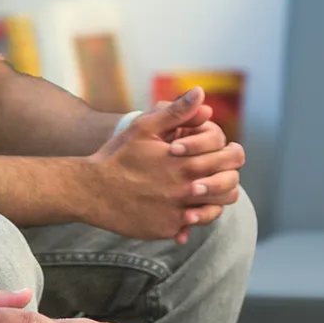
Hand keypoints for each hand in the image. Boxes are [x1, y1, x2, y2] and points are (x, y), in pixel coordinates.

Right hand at [83, 88, 244, 242]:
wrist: (91, 190)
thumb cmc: (118, 155)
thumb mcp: (145, 127)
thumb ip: (177, 112)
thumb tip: (201, 92)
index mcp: (187, 162)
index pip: (232, 158)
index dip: (231, 152)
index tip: (224, 151)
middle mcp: (187, 190)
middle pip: (231, 185)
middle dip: (229, 175)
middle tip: (219, 170)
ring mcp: (178, 213)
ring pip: (218, 208)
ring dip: (215, 198)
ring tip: (204, 188)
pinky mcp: (167, 229)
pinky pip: (193, 225)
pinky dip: (192, 216)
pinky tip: (182, 205)